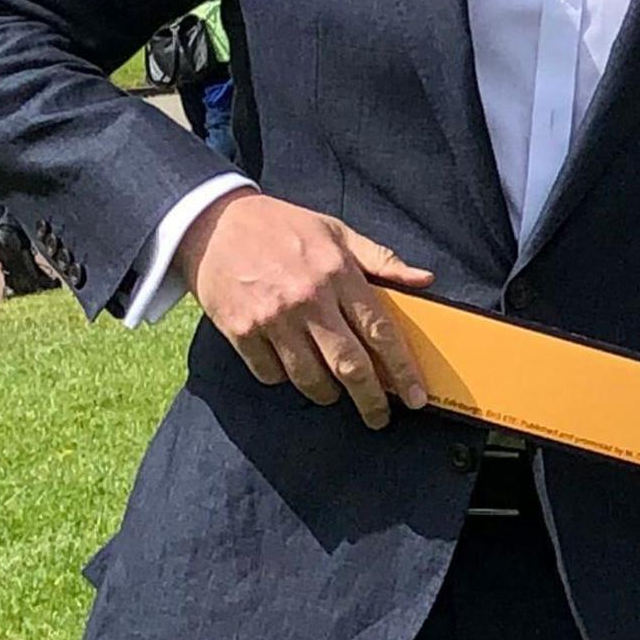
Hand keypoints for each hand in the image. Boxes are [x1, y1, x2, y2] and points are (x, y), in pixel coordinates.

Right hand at [175, 189, 432, 428]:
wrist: (214, 223)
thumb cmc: (283, 227)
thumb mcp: (337, 232)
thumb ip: (381, 259)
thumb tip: (425, 280)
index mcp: (338, 273)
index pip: (380, 331)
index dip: (403, 369)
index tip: (415, 396)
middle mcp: (308, 299)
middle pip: (349, 365)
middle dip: (370, 399)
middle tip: (379, 416)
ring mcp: (272, 318)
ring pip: (310, 378)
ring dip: (328, 393)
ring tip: (335, 391)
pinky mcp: (240, 330)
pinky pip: (271, 374)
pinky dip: (285, 379)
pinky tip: (291, 368)